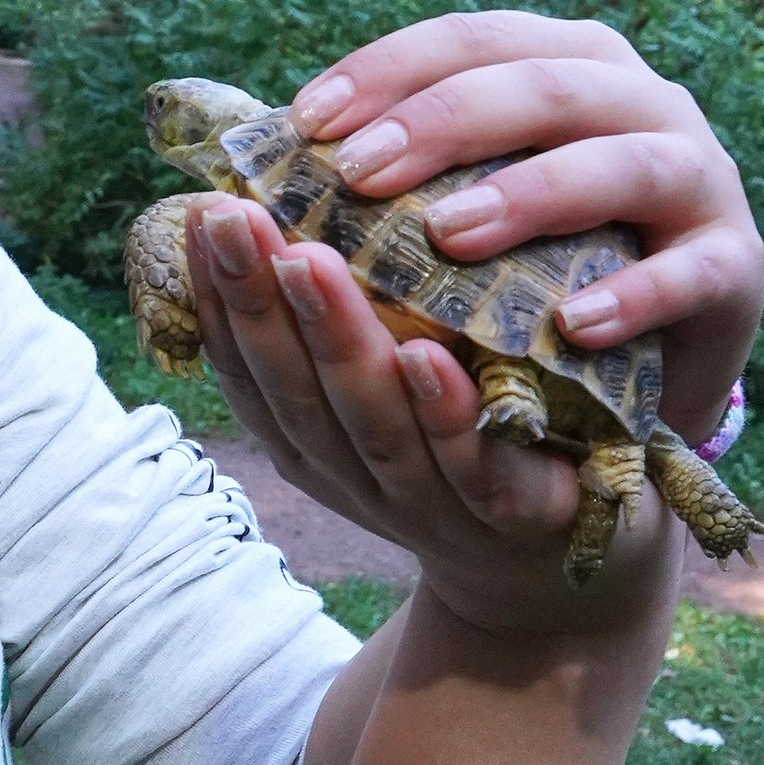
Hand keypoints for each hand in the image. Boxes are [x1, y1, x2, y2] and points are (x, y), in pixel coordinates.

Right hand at [187, 197, 679, 643]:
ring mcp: (430, 503)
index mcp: (315, 441)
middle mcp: (356, 475)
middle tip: (233, 216)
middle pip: (294, 391)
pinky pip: (471, 469)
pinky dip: (444, 415)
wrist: (559, 574)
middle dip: (258, 303)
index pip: (249, 369)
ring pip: (370, 423)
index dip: (218, 301)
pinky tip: (427, 356)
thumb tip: (295, 190)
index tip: (204, 215)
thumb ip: (347, 315)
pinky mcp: (514, 519)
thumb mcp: (388, 383)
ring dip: (335, 341)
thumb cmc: (464, 446)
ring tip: (307, 260)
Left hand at [287, 9, 762, 447]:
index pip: (470, 38)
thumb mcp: (457, 214)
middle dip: (443, 121)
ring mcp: (698, 179)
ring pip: (620, 162)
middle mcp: (637, 104)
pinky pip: (692, 272)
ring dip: (531, 194)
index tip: (304, 124)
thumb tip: (253, 154)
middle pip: (542, 83)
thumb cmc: (526, 278)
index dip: (387, 70)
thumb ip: (389, 174)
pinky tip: (573, 325)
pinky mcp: (736, 268)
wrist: (633, 384)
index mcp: (563, 67)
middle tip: (357, 173)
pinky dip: (634, 295)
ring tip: (449, 236)